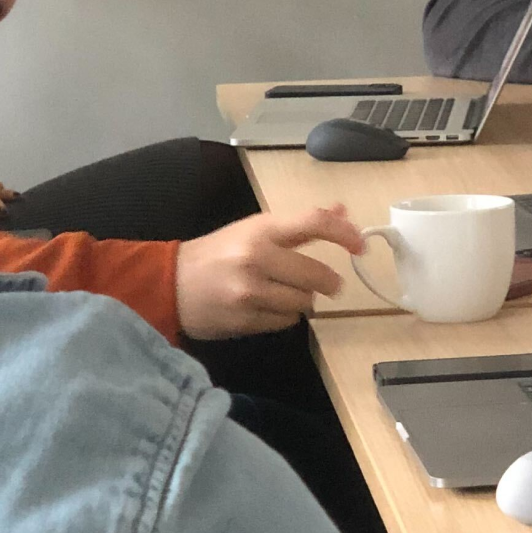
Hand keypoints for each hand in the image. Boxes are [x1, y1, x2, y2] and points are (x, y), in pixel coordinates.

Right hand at [175, 205, 366, 337]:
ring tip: (282, 293)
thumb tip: (342, 210)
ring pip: (303, 303)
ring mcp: (249, 293)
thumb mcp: (254, 229)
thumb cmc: (218, 253)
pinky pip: (285, 322)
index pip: (314, 223)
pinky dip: (284, 316)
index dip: (344, 233)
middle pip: (317, 275)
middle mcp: (256, 259)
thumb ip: (299, 224)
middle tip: (328, 284)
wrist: (170, 284)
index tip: (361, 245)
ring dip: (301, 300)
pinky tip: (266, 307)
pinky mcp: (244, 321)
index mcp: (260, 229)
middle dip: (327, 282)